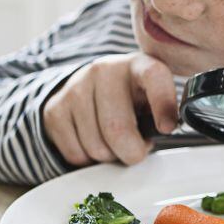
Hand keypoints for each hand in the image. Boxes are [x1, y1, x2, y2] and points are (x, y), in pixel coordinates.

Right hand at [43, 51, 177, 166]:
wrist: (89, 85)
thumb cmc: (130, 96)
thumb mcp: (151, 94)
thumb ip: (163, 110)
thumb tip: (166, 131)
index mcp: (137, 65)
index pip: (153, 76)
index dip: (162, 104)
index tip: (167, 128)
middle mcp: (104, 71)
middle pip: (117, 128)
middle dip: (132, 152)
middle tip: (137, 151)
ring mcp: (76, 88)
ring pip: (96, 147)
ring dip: (109, 156)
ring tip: (114, 142)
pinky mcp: (55, 109)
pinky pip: (76, 154)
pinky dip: (89, 159)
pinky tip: (94, 141)